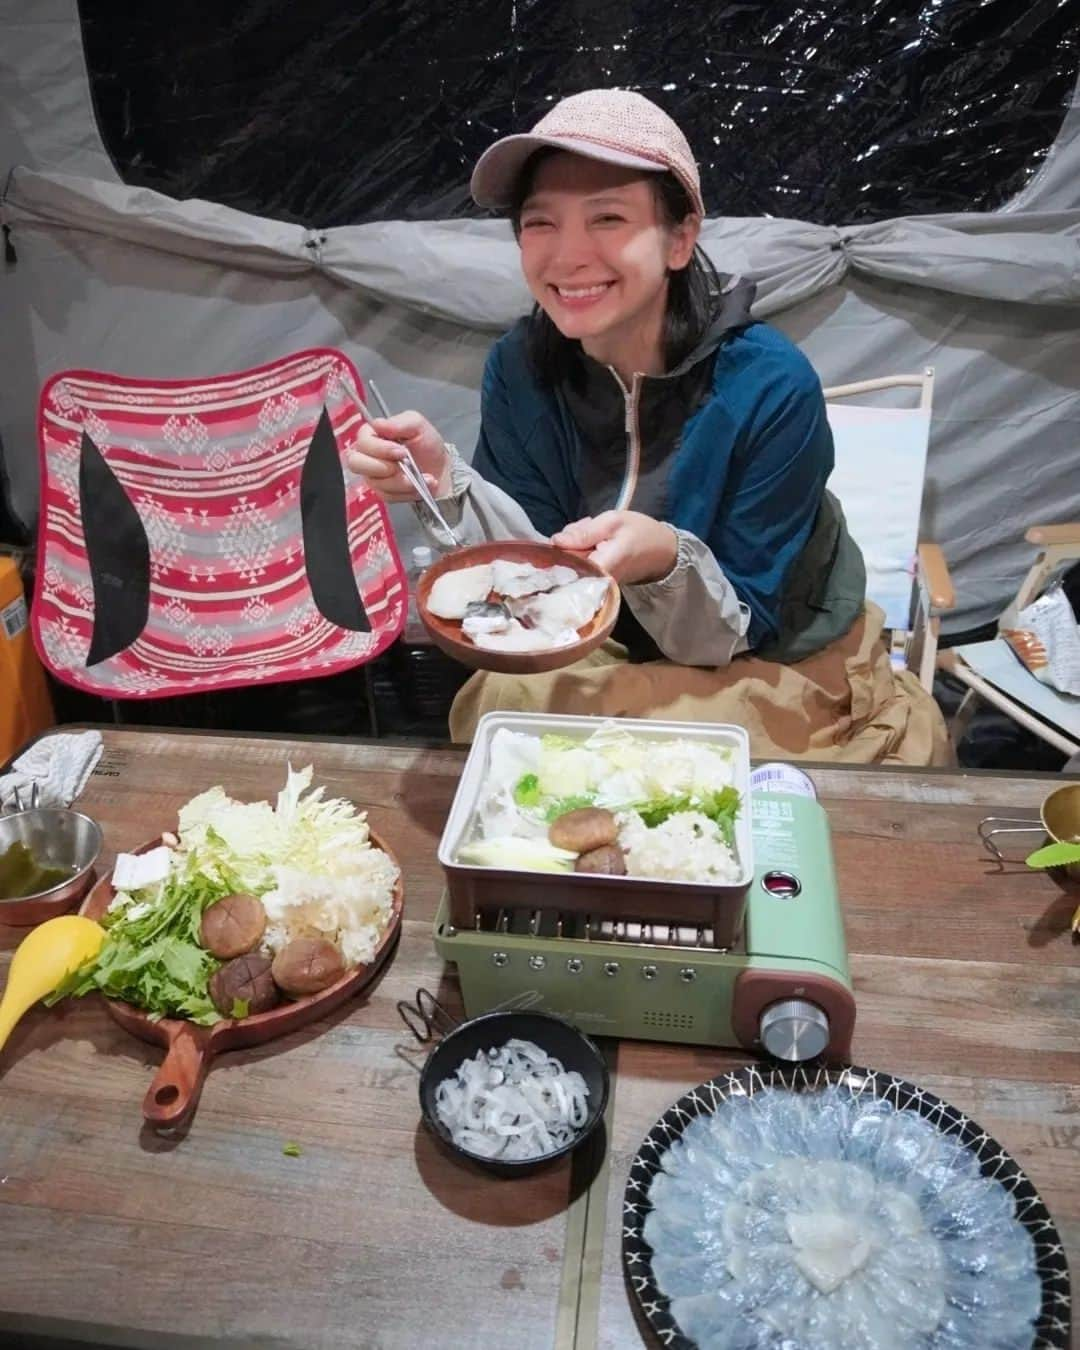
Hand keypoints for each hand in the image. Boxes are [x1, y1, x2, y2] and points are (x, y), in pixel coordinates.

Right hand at [343, 410, 450, 502]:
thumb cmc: (427, 445)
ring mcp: (373, 476)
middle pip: (355, 463)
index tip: (402, 451)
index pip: (362, 442)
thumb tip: (377, 424)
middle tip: (405, 464)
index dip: (380, 448)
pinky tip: (419, 486)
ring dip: (402, 481)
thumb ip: (399, 422)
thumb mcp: (418, 426)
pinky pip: (387, 495)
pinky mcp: (382, 493)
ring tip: (421, 476)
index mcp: (373, 435)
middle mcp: (367, 456)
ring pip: (375, 482)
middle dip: (383, 466)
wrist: (441, 470)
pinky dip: (407, 491)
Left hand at [550, 511, 677, 584]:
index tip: (570, 533)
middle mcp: (594, 581)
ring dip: (578, 543)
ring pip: (572, 560)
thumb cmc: (640, 534)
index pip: (563, 563)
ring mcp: (594, 583)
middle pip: (565, 561)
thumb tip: (555, 541)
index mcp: (599, 568)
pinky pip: (580, 563)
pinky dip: (584, 549)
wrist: (663, 552)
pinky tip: (596, 540)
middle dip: (570, 541)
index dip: (559, 547)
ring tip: (596, 531)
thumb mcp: (613, 522)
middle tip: (589, 526)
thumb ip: (584, 532)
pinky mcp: (595, 580)